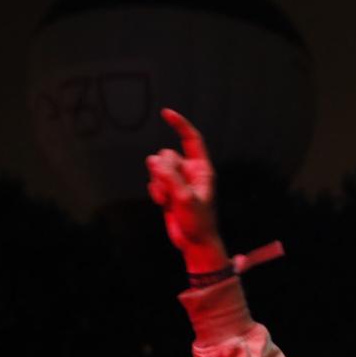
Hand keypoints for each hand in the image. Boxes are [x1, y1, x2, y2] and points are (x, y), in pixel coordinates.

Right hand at [145, 108, 221, 260]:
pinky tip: (163, 204)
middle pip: (167, 155)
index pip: (191, 140)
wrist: (194, 243)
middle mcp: (190, 172)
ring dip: (159, 183)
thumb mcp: (185, 198)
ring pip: (158, 168)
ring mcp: (178, 181)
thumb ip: (170, 176)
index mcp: (202, 169)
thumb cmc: (198, 222)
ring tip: (168, 200)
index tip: (166, 113)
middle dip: (163, 169)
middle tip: (170, 188)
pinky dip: (156, 192)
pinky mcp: (168, 191)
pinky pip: (154, 182)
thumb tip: (153, 159)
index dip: (180, 125)